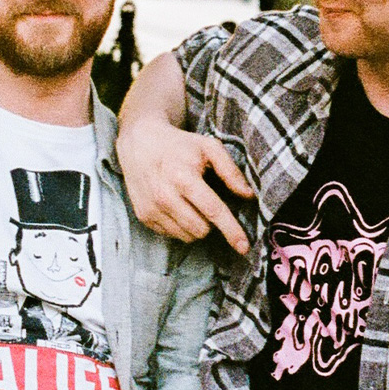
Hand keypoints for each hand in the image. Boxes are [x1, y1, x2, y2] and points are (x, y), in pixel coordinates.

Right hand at [117, 118, 252, 248]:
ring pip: (187, 236)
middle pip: (201, 229)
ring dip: (196, 226)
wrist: (139, 143)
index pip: (213, 210)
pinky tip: (177, 206)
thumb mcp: (208, 148)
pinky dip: (180, 225)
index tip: (244, 246)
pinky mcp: (144, 216)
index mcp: (183, 177)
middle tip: (207, 204)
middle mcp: (165, 196)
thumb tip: (248, 196)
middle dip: (211, 223)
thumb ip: (230, 171)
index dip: (231, 230)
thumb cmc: (179, 145)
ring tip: (191, 204)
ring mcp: (152, 208)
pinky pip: (172, 234)